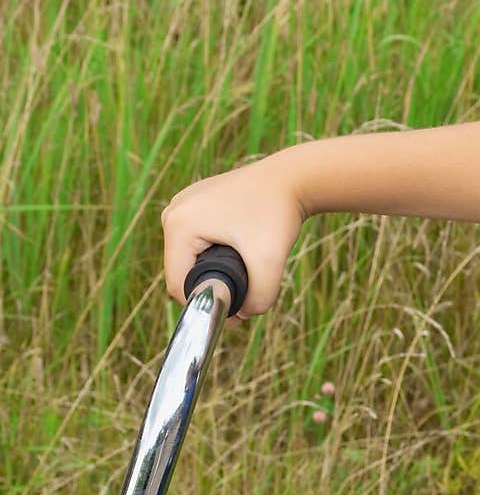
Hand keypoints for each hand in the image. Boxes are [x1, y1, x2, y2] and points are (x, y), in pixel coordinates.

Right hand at [161, 148, 306, 323]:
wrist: (291, 178)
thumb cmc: (278, 214)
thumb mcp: (270, 263)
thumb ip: (257, 300)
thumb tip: (241, 316)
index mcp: (178, 225)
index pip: (178, 285)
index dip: (205, 304)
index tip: (237, 310)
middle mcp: (173, 212)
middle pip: (182, 273)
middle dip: (211, 289)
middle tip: (246, 294)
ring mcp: (182, 206)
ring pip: (190, 260)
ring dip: (214, 273)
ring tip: (246, 273)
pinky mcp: (195, 204)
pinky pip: (196, 243)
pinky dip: (215, 255)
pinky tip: (239, 257)